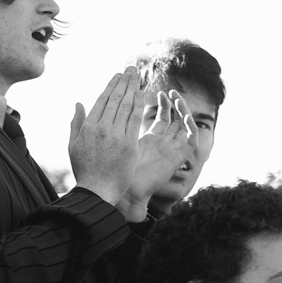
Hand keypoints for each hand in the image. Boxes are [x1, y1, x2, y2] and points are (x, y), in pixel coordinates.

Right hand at [68, 67, 145, 215]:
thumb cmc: (85, 171)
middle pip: (115, 99)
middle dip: (124, 81)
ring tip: (138, 76)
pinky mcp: (129, 144)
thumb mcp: (73, 145)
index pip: (101, 100)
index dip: (111, 86)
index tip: (117, 76)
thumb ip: (76, 123)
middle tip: (131, 69)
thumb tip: (78, 103)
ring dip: (133, 88)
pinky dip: (139, 104)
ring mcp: (115, 135)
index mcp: (88, 127)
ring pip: (126, 106)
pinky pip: (135, 119)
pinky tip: (143, 93)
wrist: (97, 191)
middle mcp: (101, 128)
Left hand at [123, 88, 196, 212]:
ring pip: (185, 126)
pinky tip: (184, 115)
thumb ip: (113, 123)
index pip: (162, 117)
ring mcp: (173, 149)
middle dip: (174, 103)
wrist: (127, 191)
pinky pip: (191, 139)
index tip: (158, 91)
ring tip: (177, 98)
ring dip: (184, 111)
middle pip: (175, 119)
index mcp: (151, 139)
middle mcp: (164, 143)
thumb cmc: (118, 171)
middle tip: (171, 91)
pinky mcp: (179, 157)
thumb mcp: (116, 140)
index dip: (163, 104)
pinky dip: (191, 126)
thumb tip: (90, 105)